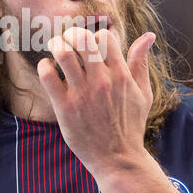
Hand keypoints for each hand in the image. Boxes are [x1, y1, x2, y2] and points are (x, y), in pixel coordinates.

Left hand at [37, 27, 155, 179]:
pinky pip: (48, 76)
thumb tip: (148, 36)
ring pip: (63, 53)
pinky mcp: (64, 107)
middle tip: (69, 40)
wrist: (117, 159)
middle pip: (82, 39)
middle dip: (72, 33)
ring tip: (56, 48)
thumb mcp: (144, 93)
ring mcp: (82, 94)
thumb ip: (141, 63)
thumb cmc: (130, 125)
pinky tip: (48, 68)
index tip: (91, 46)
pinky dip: (44, 66)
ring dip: (56, 45)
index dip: (95, 36)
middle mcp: (101, 81)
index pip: (104, 37)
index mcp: (121, 75)